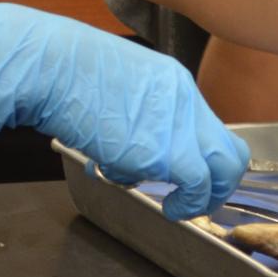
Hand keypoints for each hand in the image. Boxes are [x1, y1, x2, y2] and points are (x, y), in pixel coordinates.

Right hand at [0, 5, 248, 218]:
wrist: (48, 66)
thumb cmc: (64, 74)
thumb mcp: (113, 86)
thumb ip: (133, 115)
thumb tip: (129, 150)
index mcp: (172, 81)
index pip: (207, 126)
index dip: (202, 156)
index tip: (189, 175)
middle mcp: (183, 101)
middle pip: (229, 149)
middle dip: (219, 181)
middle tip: (199, 198)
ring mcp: (175, 125)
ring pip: (222, 170)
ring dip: (205, 196)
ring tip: (180, 207)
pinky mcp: (160, 151)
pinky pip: (193, 184)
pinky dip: (188, 203)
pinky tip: (171, 210)